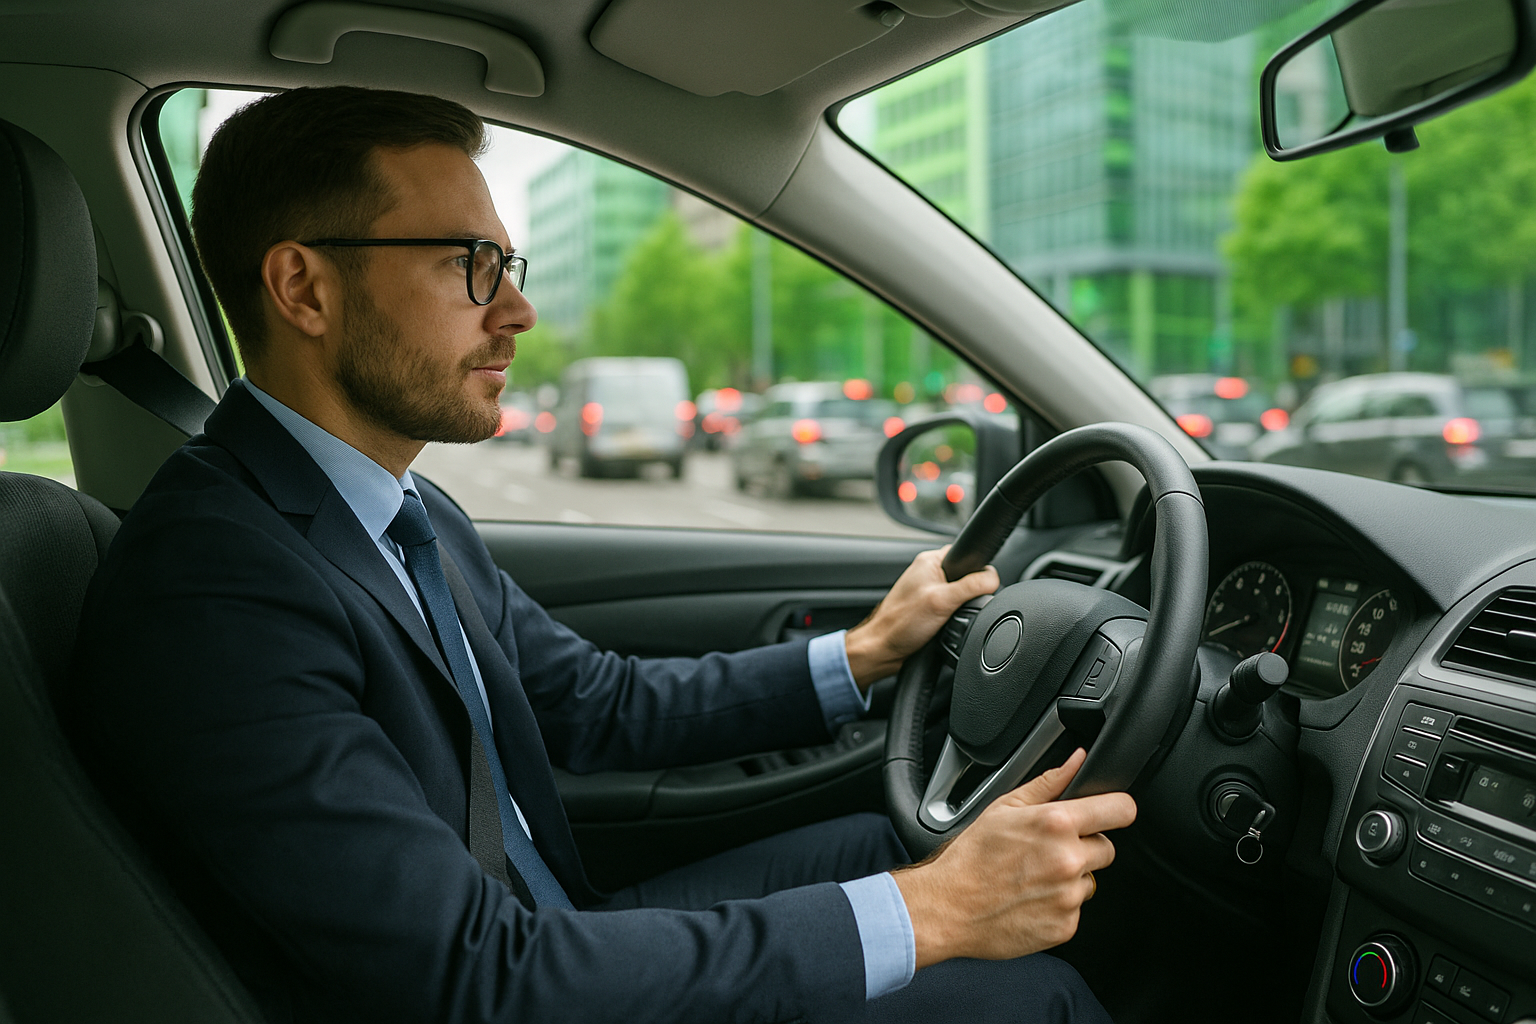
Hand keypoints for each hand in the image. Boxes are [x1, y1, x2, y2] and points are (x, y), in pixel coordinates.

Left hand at [843, 545, 998, 687]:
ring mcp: (928, 591)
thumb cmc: (900, 624)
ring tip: (947, 619)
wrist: (883, 650)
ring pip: (962, 595)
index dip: (979, 573)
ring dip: (961, 608)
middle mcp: (929, 573)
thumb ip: (971, 586)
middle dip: (970, 595)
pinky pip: (953, 608)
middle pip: (968, 577)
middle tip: (956, 609)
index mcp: (930, 561)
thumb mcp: (943, 601)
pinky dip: (955, 618)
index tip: (977, 589)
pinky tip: (946, 626)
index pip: (969, 556)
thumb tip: (994, 578)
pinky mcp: (929, 608)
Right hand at [891, 748, 1135, 967]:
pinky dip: (1058, 905)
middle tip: (1048, 850)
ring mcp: (1069, 896)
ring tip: (1033, 877)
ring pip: (1089, 880)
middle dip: (1084, 847)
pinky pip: (1075, 910)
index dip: (1117, 809)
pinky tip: (1031, 899)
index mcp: (1056, 824)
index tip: (1111, 813)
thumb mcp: (1005, 807)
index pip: (1120, 810)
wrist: (949, 908)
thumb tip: (1077, 760)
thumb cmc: (971, 857)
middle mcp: (1068, 860)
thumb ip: (1049, 782)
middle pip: (1106, 848)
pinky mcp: (1066, 926)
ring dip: (1070, 878)